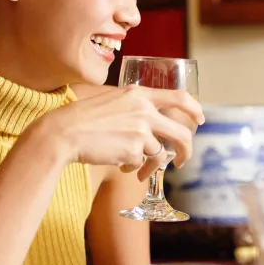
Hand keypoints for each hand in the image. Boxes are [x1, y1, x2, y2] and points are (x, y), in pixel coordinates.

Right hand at [31, 85, 203, 179]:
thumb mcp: (113, 102)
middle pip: (181, 133)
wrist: (63, 133)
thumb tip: (155, 127)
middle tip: (182, 161)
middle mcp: (144, 110)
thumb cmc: (83, 119)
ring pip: (159, 153)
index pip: (179, 97)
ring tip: (135, 170)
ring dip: (150, 165)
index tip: (200, 119)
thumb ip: (136, 108)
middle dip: (186, 150)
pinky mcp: (134, 150)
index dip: (194, 109)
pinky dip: (132, 167)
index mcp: (139, 94)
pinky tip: (118, 163)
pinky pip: (141, 163)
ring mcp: (141, 130)